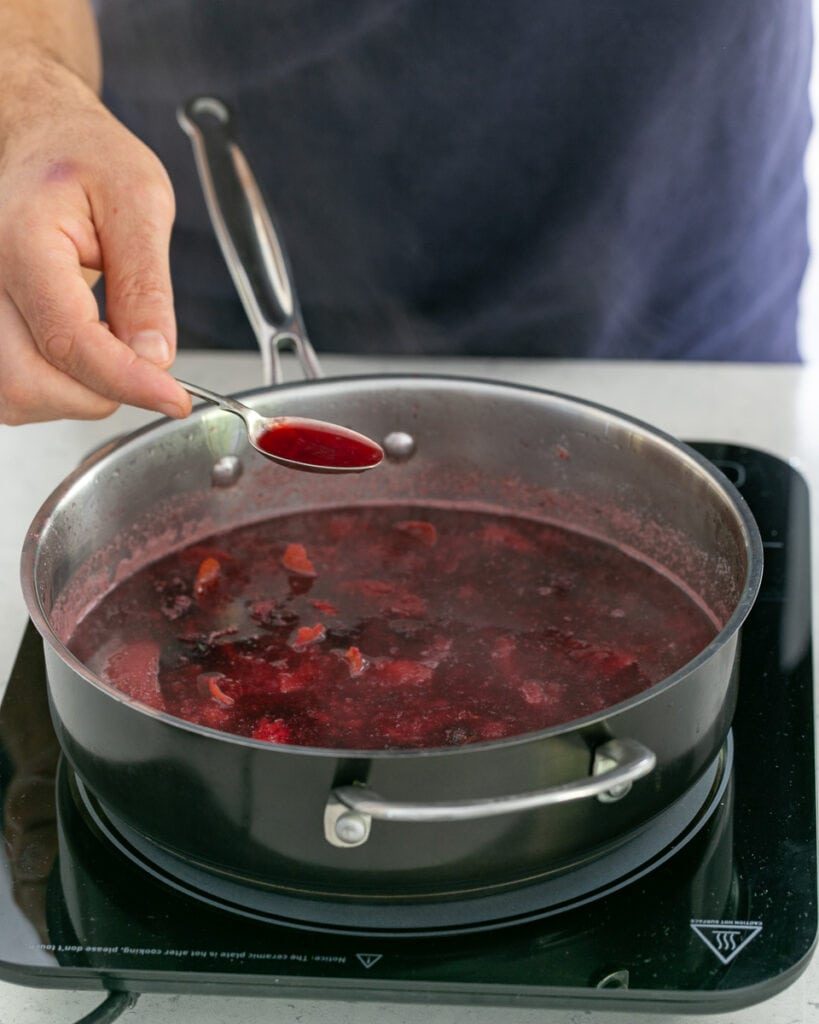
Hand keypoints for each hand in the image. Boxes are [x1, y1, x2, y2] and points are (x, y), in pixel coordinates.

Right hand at [0, 53, 191, 423]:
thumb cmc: (85, 157)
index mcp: (23, 241)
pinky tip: (85, 358)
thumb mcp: (141, 201)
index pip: (68, 339)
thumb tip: (156, 356)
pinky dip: (57, 391)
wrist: (41, 138)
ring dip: (77, 396)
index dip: (125, 380)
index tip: (174, 397)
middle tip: (147, 369)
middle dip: (101, 393)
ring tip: (114, 352)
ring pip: (16, 396)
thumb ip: (147, 284)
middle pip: (30, 382)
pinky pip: (12, 389)